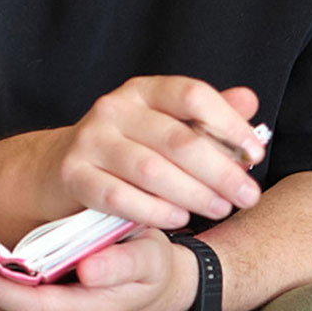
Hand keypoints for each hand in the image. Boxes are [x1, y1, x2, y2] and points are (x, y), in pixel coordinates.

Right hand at [41, 76, 266, 230]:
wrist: (56, 170)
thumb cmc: (125, 149)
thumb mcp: (165, 125)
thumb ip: (206, 116)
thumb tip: (249, 100)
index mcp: (142, 90)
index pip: (192, 95)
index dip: (229, 123)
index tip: (255, 152)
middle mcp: (114, 108)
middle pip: (177, 138)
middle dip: (221, 171)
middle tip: (248, 195)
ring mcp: (91, 140)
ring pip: (152, 170)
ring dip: (193, 195)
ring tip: (219, 209)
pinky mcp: (74, 174)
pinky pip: (120, 198)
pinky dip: (154, 212)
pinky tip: (178, 220)